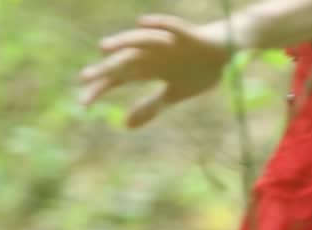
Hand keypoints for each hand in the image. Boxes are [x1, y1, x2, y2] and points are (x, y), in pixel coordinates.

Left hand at [78, 15, 231, 128]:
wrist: (227, 52)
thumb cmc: (199, 70)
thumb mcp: (173, 95)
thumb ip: (150, 107)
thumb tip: (124, 124)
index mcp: (149, 69)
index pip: (120, 79)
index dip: (102, 88)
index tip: (84, 103)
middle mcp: (153, 55)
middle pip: (125, 61)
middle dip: (106, 69)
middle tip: (85, 78)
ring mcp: (168, 43)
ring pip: (141, 42)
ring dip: (123, 43)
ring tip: (104, 48)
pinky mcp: (187, 35)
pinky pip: (170, 26)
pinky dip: (157, 24)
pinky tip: (142, 23)